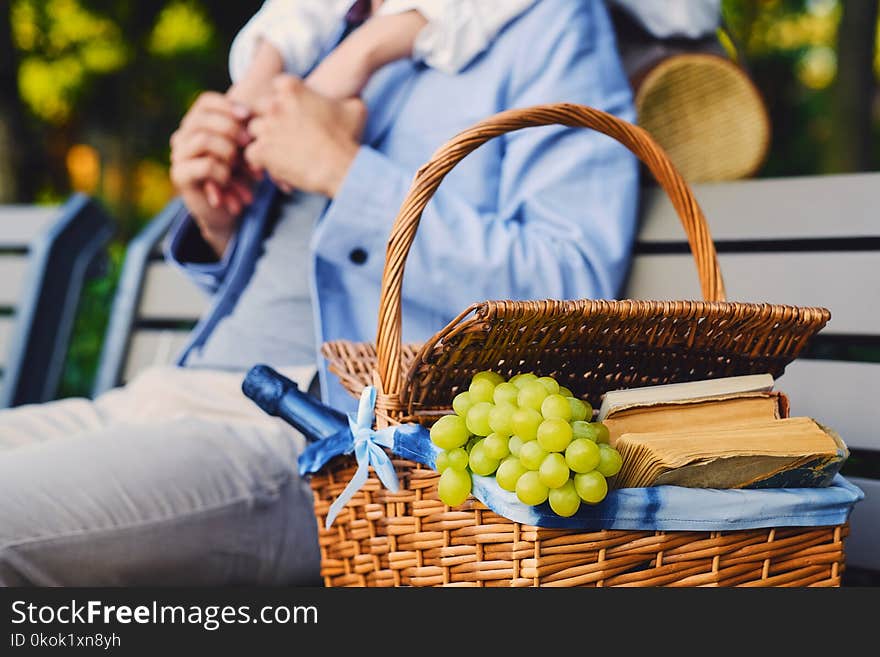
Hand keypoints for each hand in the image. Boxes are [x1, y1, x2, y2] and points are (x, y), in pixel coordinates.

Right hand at [169, 92, 254, 255]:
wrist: (228, 210)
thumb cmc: (241, 176)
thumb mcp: (246, 150)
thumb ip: (246, 132)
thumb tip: (256, 117)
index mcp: (197, 125)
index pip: (205, 102)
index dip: (227, 106)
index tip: (248, 116)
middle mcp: (183, 136)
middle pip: (203, 118)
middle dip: (231, 129)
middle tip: (249, 144)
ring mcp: (179, 155)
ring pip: (203, 139)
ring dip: (228, 151)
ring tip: (240, 166)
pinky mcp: (180, 175)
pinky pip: (206, 165)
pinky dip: (224, 172)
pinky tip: (230, 181)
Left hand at [244, 76, 366, 197]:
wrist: (340, 167)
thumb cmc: (347, 138)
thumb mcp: (355, 109)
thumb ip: (345, 98)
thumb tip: (353, 98)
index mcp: (292, 88)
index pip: (277, 85)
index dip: (284, 98)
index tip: (293, 110)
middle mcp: (274, 105)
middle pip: (261, 106)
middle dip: (270, 117)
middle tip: (284, 131)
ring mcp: (266, 128)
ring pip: (254, 130)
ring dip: (265, 138)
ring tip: (280, 150)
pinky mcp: (261, 151)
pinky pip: (251, 153)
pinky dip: (261, 160)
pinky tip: (275, 164)